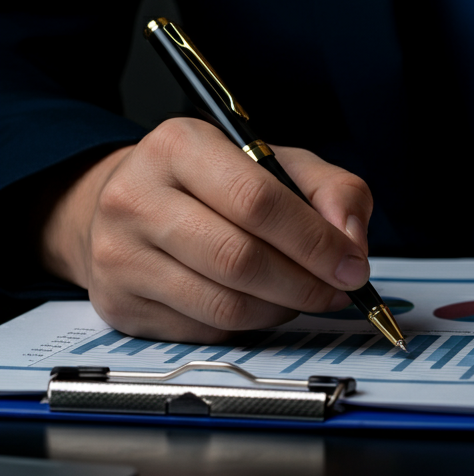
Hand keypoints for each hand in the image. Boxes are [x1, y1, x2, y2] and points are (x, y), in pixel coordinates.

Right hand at [39, 118, 372, 341]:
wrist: (130, 203)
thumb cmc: (214, 181)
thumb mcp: (278, 162)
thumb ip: (331, 190)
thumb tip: (351, 243)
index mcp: (180, 145)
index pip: (256, 200)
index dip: (313, 240)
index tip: (351, 264)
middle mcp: (137, 197)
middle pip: (239, 258)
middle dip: (304, 283)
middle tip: (337, 289)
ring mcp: (120, 255)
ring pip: (223, 304)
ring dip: (281, 309)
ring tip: (303, 295)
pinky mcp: (120, 304)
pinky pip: (204, 329)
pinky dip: (249, 324)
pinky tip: (262, 304)